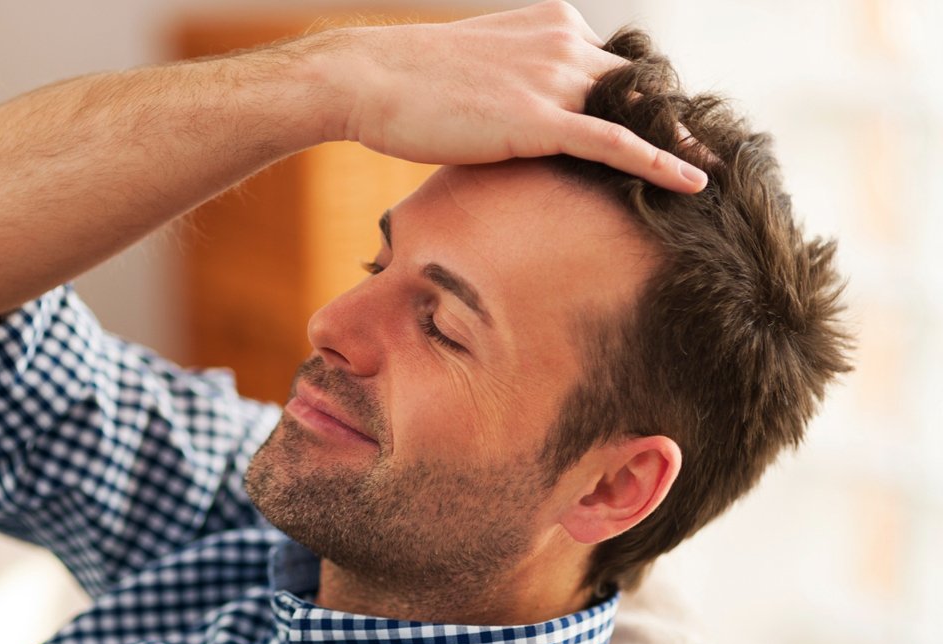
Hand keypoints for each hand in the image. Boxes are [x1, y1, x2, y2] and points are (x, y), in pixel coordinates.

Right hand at [323, 0, 705, 191]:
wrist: (366, 79)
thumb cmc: (408, 82)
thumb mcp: (478, 68)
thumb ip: (518, 83)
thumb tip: (522, 120)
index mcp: (552, 22)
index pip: (614, 65)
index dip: (641, 100)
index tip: (669, 125)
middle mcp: (563, 41)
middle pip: (638, 85)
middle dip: (672, 119)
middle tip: (710, 151)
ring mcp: (553, 77)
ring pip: (635, 112)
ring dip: (677, 143)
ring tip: (715, 172)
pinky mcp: (538, 119)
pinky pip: (615, 143)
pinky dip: (660, 163)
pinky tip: (695, 183)